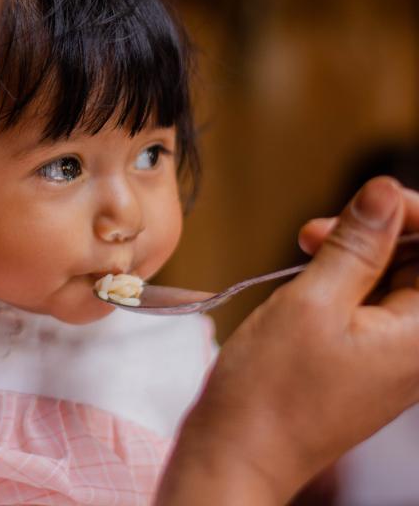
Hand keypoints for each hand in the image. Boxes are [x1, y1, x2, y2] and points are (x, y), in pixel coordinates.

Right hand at [157, 177, 418, 504]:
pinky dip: (345, 278)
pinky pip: (377, 301)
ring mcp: (400, 353)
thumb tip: (384, 192)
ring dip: (357, 251)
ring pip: (399, 276)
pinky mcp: (373, 358)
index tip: (369, 199)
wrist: (242, 451)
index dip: (413, 212)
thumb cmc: (272, 391)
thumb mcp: (311, 302)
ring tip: (303, 249)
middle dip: (380, 229)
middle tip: (320, 227)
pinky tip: (309, 274)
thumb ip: (355, 244)